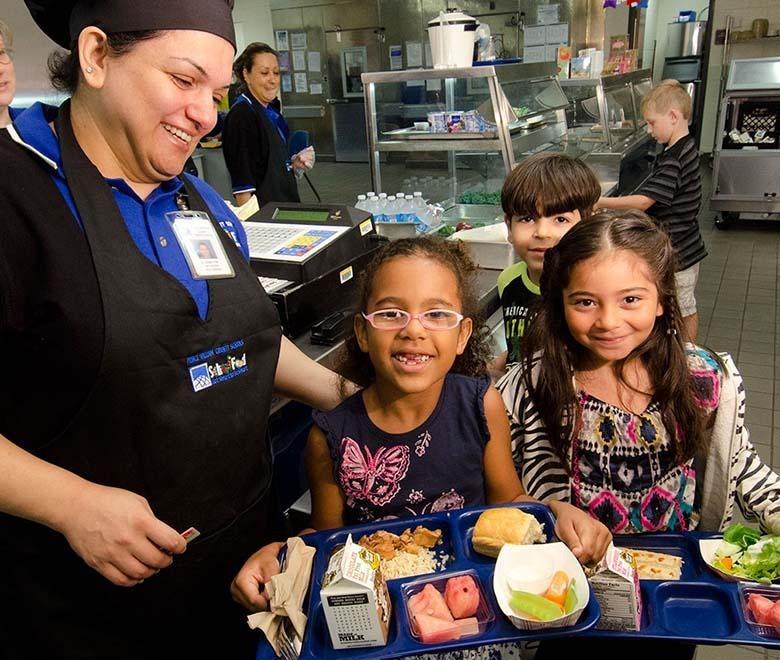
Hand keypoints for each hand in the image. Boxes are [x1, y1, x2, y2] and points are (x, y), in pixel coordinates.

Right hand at [58, 482, 185, 586]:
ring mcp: (113, 553)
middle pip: (157, 560)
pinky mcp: (99, 563)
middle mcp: (128, 540)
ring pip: (141, 573)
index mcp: (141, 522)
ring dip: (151, 571)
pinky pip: (121, 580)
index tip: (181, 547)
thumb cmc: (107, 501)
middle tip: (167, 557)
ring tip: (152, 565)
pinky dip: (133, 580)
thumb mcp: (137, 502)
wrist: (76, 507)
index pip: (170, 541)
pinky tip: (137, 574)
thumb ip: (152, 520)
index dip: (180, 546)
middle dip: (167, 561)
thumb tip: (164, 536)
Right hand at [231, 541, 283, 610]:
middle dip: (267, 602)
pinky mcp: (241, 597)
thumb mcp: (271, 565)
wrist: (266, 555)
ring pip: (255, 608)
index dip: (268, 601)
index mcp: (241, 581)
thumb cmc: (267, 557)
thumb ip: (270, 581)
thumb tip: (269, 597)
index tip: (278, 597)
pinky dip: (262, 601)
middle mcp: (236, 589)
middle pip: (254, 606)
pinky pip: (254, 606)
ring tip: (271, 590)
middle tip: (276, 591)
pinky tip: (266, 592)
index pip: (255, 601)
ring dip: (265, 602)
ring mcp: (237, 594)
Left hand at [549, 501, 611, 564]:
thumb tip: (578, 554)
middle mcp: (602, 531)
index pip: (588, 551)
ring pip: (598, 558)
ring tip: (580, 548)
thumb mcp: (564, 529)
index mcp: (591, 528)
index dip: (579, 557)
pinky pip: (601, 556)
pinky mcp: (608, 540)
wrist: (571, 513)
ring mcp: (606, 536)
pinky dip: (592, 556)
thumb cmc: (567, 520)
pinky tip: (586, 548)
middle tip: (574, 550)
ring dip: (588, 558)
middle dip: (583, 558)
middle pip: (594, 556)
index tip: (572, 554)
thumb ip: (572, 541)